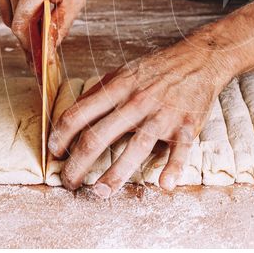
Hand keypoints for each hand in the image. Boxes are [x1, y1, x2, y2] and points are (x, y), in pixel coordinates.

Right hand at [0, 0, 86, 58]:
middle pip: (13, 23)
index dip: (29, 47)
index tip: (36, 62)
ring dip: (19, 14)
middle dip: (29, 30)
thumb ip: (61, 24)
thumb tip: (50, 49)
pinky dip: (7, 3)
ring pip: (3, 14)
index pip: (21, 28)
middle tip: (45, 25)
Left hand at [48, 40, 234, 195]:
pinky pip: (180, 150)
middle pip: (99, 137)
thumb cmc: (157, 69)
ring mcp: (163, 115)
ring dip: (115, 174)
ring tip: (100, 192)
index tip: (54, 153)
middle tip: (68, 182)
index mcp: (118, 88)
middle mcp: (137, 102)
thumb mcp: (124, 72)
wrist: (199, 60)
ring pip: (135, 148)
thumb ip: (99, 92)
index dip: (60, 136)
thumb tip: (72, 114)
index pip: (79, 114)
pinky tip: (164, 184)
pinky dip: (173, 168)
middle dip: (78, 164)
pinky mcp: (187, 125)